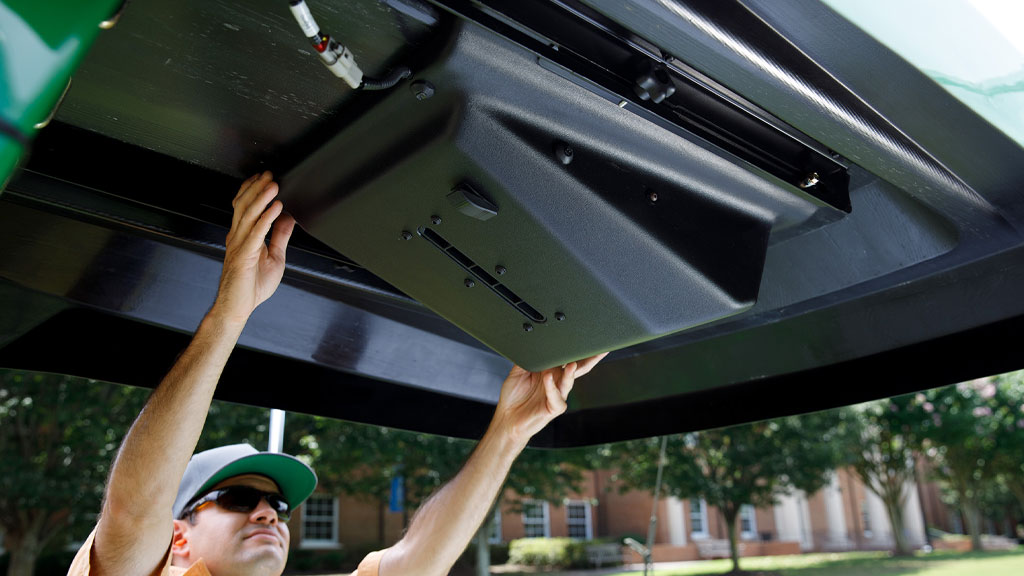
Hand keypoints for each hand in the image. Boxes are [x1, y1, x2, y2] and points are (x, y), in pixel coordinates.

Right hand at [213, 172, 294, 323]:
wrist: (238, 307)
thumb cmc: (251, 286)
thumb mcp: (275, 256)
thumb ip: (280, 237)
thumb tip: (288, 218)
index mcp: (243, 237)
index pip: (244, 207)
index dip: (252, 190)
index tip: (263, 177)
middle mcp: (238, 237)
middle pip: (244, 205)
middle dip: (256, 188)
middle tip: (268, 174)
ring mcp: (239, 245)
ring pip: (248, 215)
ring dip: (261, 198)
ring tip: (273, 185)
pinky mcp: (244, 256)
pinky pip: (256, 233)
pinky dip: (266, 218)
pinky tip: (275, 208)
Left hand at [493, 352, 607, 444]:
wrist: (507, 418)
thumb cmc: (514, 396)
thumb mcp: (518, 372)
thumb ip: (527, 358)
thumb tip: (533, 343)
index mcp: (551, 371)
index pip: (567, 358)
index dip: (577, 350)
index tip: (584, 338)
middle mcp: (557, 382)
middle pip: (577, 368)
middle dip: (590, 359)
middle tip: (598, 349)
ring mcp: (557, 395)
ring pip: (569, 382)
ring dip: (570, 373)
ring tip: (571, 364)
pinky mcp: (553, 408)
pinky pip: (557, 398)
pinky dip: (552, 388)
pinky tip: (548, 379)